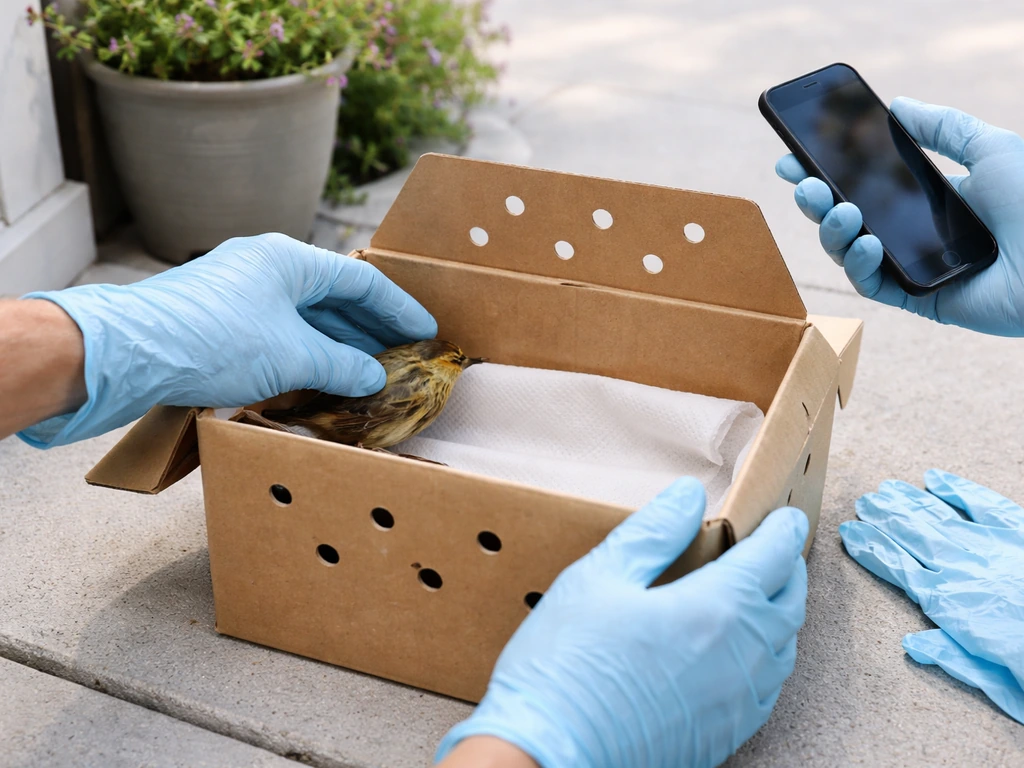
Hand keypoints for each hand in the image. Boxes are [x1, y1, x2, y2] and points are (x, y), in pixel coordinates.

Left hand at [18, 233, 436, 447]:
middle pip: (334, 295)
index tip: (426, 331)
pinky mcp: (220, 319)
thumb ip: (342, 366)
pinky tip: (323, 375)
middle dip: (372, 327)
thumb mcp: (292, 356)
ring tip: (371, 370)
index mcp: (288, 259)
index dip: (399, 308)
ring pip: (306, 315)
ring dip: (340, 343)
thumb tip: (374, 377)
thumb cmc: (211, 340)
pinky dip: (308, 352)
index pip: (361, 280)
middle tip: (404, 354)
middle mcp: (265, 267)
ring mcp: (240, 292)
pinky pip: (280, 331)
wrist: (128, 352)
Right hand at [435, 478, 808, 767]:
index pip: (771, 559)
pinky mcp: (722, 738)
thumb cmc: (566, 665)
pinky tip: (743, 657)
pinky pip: (765, 693)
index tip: (787, 516)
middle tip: (778, 551)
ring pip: (784, 652)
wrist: (549, 754)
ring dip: (782, 616)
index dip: (783, 531)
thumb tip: (688, 495)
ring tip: (763, 597)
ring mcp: (735, 704)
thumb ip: (651, 533)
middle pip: (789, 605)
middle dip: (789, 571)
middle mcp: (740, 658)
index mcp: (714, 609)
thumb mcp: (598, 578)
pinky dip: (767, 662)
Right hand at [776, 97, 1023, 335]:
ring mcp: (912, 266)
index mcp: (928, 198)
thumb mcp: (990, 148)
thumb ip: (943, 127)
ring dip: (833, 230)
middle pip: (847, 217)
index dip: (826, 173)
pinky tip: (864, 242)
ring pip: (849, 252)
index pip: (865, 185)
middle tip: (804, 185)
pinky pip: (872, 283)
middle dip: (817, 200)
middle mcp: (914, 232)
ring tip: (840, 212)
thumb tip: (898, 105)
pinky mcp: (917, 298)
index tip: (794, 160)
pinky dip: (859, 263)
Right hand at [840, 470, 1023, 722]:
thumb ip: (954, 658)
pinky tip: (935, 478)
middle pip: (911, 535)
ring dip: (909, 501)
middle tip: (862, 501)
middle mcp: (960, 567)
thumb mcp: (998, 682)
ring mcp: (989, 546)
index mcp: (948, 603)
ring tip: (886, 488)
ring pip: (937, 516)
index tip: (849, 533)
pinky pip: (982, 504)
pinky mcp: (1017, 533)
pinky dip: (957, 490)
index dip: (870, 548)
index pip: (896, 567)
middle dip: (882, 518)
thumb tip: (913, 644)